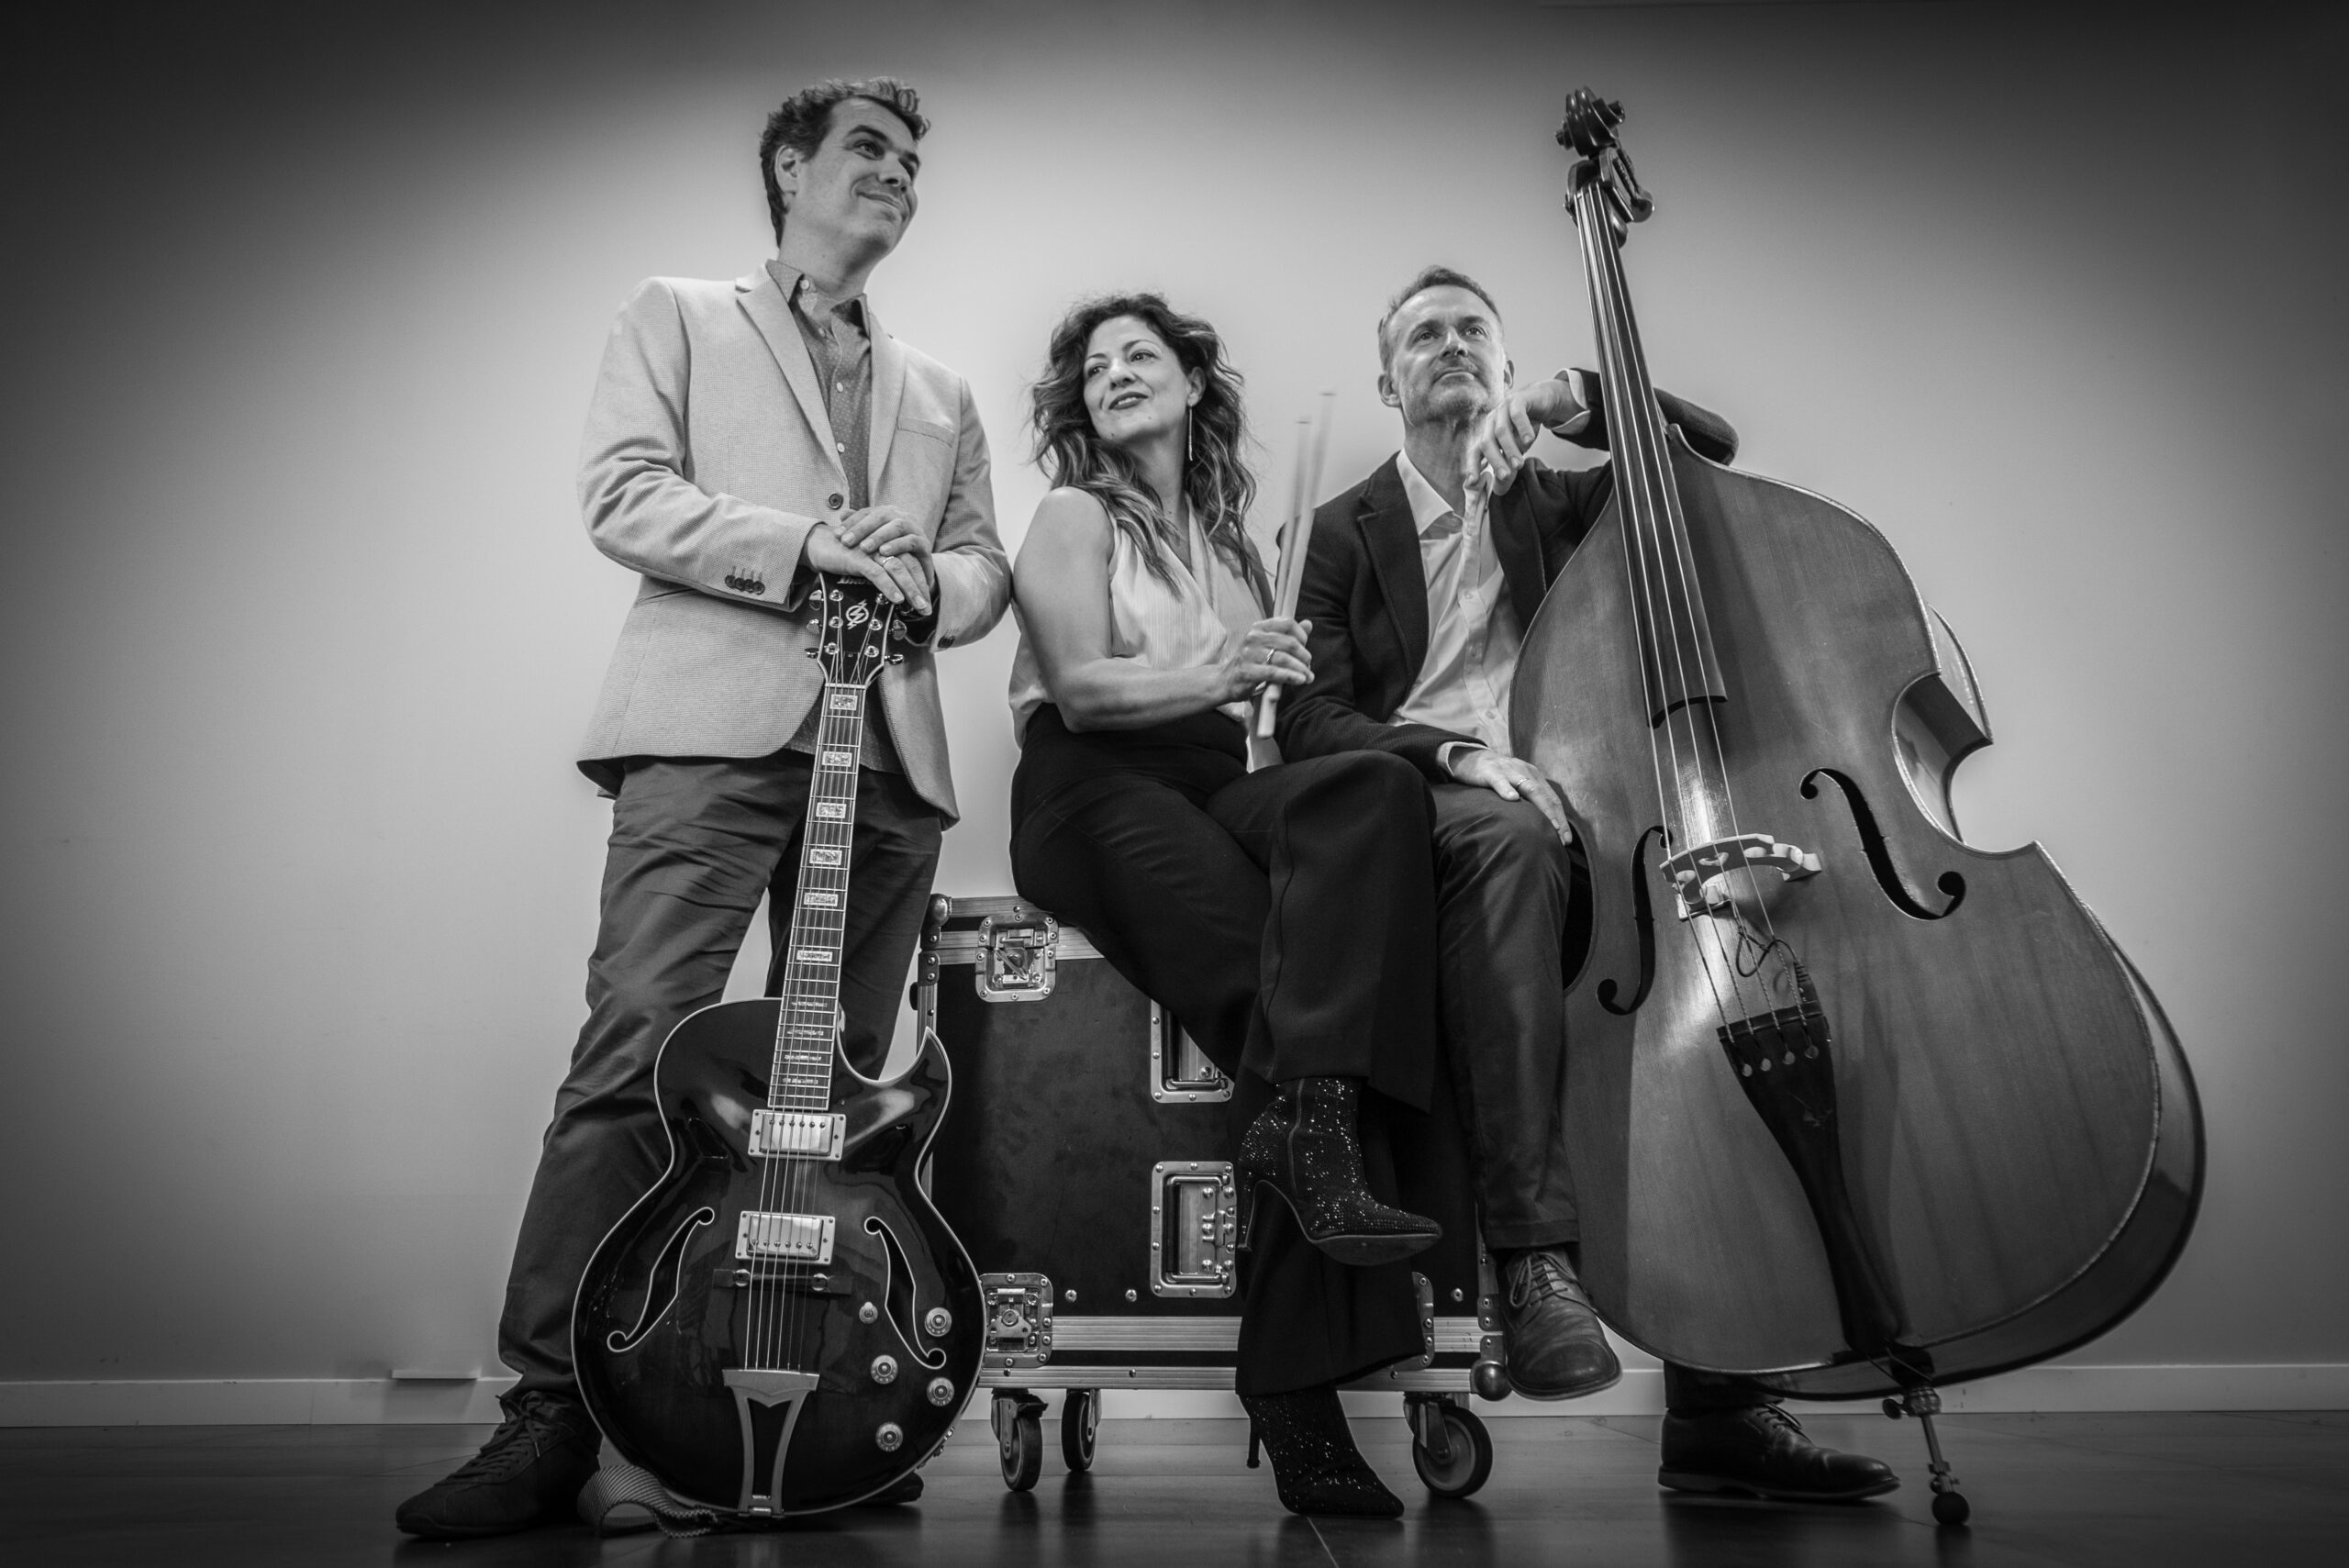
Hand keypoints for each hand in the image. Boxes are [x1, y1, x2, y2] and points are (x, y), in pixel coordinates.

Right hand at [804, 518, 929, 616]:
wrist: (818, 545)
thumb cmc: (843, 557)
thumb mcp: (866, 565)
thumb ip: (880, 575)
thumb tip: (895, 596)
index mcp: (888, 546)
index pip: (911, 564)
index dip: (920, 583)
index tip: (926, 602)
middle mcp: (883, 546)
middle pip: (909, 567)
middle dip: (920, 589)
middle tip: (927, 609)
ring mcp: (871, 551)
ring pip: (898, 570)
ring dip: (910, 589)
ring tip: (918, 606)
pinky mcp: (858, 557)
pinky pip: (877, 573)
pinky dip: (889, 586)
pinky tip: (897, 599)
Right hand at [1215, 617, 1312, 703]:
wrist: (1226, 681)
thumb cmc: (1251, 663)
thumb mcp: (1268, 646)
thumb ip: (1289, 635)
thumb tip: (1309, 624)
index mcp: (1259, 628)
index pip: (1287, 623)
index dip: (1302, 635)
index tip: (1306, 648)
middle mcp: (1253, 637)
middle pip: (1288, 642)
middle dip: (1303, 656)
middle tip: (1309, 666)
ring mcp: (1249, 654)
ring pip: (1283, 658)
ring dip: (1300, 669)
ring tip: (1308, 677)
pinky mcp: (1247, 671)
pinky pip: (1274, 673)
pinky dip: (1290, 677)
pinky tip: (1299, 680)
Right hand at [1448, 747, 1573, 842]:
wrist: (1472, 758)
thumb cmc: (1496, 776)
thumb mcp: (1517, 784)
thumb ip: (1528, 799)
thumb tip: (1542, 824)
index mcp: (1534, 777)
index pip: (1552, 799)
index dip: (1561, 819)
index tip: (1566, 840)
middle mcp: (1526, 773)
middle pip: (1546, 797)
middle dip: (1556, 818)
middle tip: (1562, 839)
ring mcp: (1510, 772)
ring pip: (1530, 789)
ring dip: (1542, 808)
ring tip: (1550, 825)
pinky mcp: (1492, 772)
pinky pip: (1501, 781)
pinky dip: (1507, 790)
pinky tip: (1512, 799)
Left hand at [1473, 378, 1585, 494]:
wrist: (1542, 401)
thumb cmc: (1525, 428)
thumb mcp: (1516, 451)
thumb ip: (1507, 468)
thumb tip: (1499, 492)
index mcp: (1487, 433)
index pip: (1475, 451)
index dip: (1472, 466)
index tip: (1473, 482)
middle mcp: (1491, 421)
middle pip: (1486, 442)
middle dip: (1495, 461)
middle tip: (1505, 476)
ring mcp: (1503, 409)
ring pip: (1501, 430)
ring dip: (1509, 449)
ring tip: (1519, 464)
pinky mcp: (1518, 400)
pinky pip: (1517, 414)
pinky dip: (1523, 428)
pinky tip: (1529, 440)